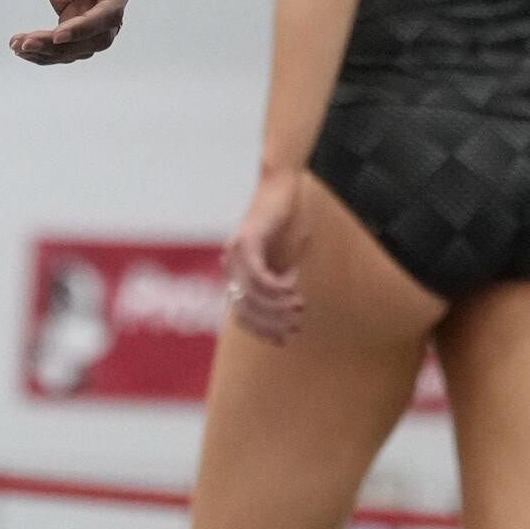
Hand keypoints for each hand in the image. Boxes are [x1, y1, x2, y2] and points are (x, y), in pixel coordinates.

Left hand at [10, 0, 131, 65]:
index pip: (110, 10)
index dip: (87, 27)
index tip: (57, 35)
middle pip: (97, 35)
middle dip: (64, 46)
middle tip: (27, 43)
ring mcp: (92, 5)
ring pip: (81, 43)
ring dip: (52, 52)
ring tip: (18, 46)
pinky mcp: (74, 9)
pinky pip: (65, 38)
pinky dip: (45, 47)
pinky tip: (22, 46)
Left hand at [222, 167, 308, 344]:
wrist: (282, 187)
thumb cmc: (285, 221)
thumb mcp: (283, 259)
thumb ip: (280, 283)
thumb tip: (289, 312)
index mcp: (236, 272)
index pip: (242, 315)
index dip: (262, 331)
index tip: (284, 341)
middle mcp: (230, 265)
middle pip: (245, 310)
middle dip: (272, 323)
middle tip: (296, 325)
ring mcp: (235, 253)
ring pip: (253, 295)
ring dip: (279, 305)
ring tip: (300, 304)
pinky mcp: (247, 241)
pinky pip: (259, 276)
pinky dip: (277, 286)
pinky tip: (293, 284)